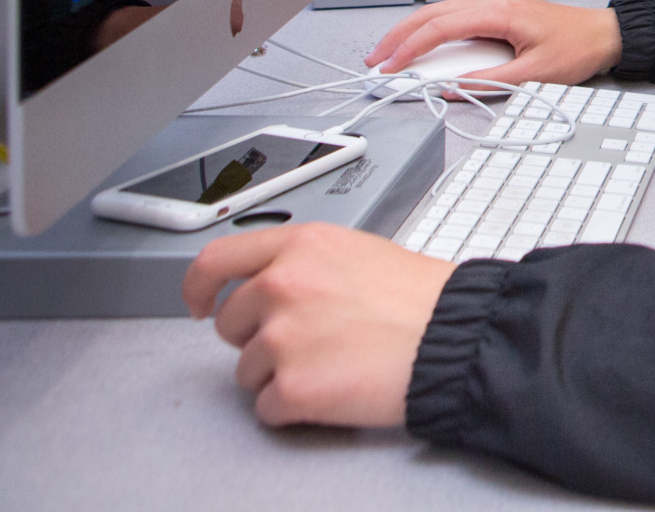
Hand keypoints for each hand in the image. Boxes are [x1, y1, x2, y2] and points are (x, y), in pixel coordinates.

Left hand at [183, 222, 451, 427]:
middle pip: (230, 322)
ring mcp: (282, 337)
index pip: (215, 260)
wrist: (456, 337)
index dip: (198, 287)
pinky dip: (295, 407)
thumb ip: (305, 262)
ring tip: (333, 363)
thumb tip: (267, 286)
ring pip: (246, 370)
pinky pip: (267, 408)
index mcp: (300, 246)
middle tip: (309, 341)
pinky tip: (334, 388)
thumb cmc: (421, 299)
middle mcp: (282, 285)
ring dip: (281, 373)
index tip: (198, 304)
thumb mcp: (358, 251)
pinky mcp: (291, 386)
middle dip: (259, 336)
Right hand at [366, 0, 622, 87]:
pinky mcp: (499, 14)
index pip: (440, 27)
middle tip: (376, 59)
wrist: (605, 34)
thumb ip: (490, 81)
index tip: (390, 67)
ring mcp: (495, 6)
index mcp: (498, 12)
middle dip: (399, 36)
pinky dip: (433, 32)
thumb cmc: (579, 47)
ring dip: (413, 33)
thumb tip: (453, 88)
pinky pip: (456, 18)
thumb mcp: (534, 73)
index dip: (410, 49)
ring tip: (391, 54)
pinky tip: (424, 46)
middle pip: (432, 14)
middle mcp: (493, 4)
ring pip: (441, 14)